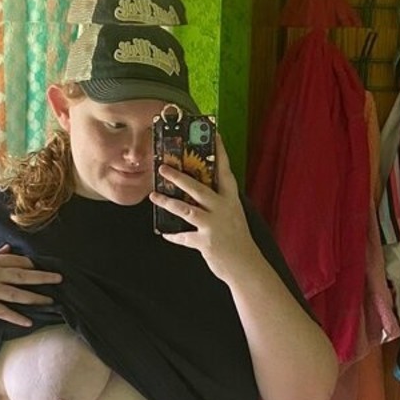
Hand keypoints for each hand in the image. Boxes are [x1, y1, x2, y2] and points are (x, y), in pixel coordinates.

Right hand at [0, 244, 61, 327]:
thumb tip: (7, 248)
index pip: (17, 260)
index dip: (32, 265)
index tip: (43, 268)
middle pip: (23, 275)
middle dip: (43, 277)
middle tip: (60, 279)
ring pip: (17, 294)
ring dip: (35, 298)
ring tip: (51, 301)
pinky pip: (3, 311)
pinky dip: (16, 317)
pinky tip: (29, 321)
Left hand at [150, 135, 260, 283]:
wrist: (245, 265)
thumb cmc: (237, 237)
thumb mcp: (232, 214)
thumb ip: (218, 201)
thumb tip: (196, 190)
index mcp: (231, 199)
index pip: (225, 171)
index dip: (220, 152)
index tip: (214, 133)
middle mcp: (223, 209)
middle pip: (198, 188)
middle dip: (179, 177)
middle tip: (163, 168)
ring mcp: (214, 225)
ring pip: (186, 210)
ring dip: (168, 202)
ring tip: (153, 196)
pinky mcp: (206, 242)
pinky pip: (184, 236)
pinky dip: (174, 235)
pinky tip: (165, 233)